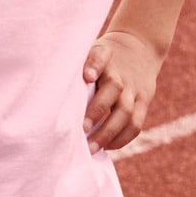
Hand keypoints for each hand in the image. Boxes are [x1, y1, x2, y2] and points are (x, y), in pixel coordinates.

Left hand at [82, 28, 164, 153]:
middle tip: (80, 131)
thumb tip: (51, 93)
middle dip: (97, 112)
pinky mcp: (144, 102)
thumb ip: (76, 67)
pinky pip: (136, 124)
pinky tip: (106, 147)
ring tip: (91, 149)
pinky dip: (122, 138)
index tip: (88, 77)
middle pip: (114, 89)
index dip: (94, 65)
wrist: (140, 47)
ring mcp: (135, 88)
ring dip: (108, 133)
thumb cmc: (103, 58)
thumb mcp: (91, 51)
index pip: (101, 56)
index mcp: (105, 55)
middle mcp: (122, 72)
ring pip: (126, 112)